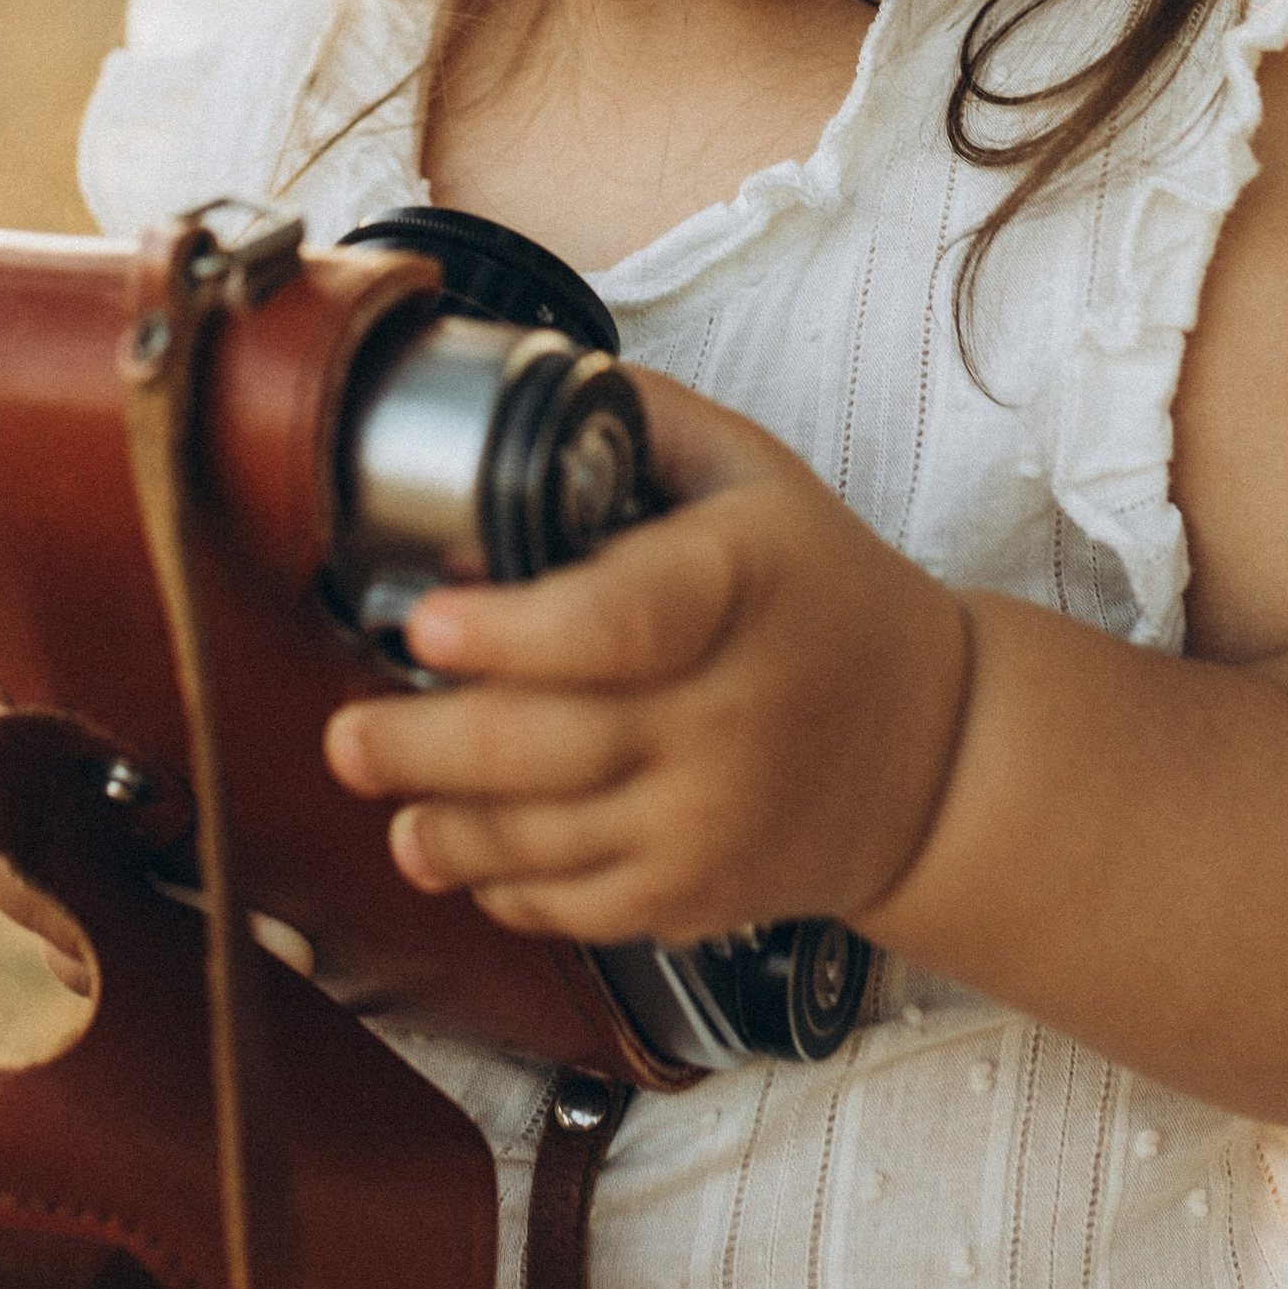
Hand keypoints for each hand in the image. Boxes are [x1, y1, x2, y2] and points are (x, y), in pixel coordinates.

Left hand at [322, 370, 971, 947]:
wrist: (938, 749)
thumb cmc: (822, 594)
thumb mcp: (755, 474)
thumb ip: (639, 424)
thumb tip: (519, 380)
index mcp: (736, 591)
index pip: (619, 622)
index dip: (513, 631)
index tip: (427, 623)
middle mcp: (724, 716)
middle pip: (548, 747)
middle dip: (423, 747)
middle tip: (350, 734)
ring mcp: (710, 821)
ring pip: (542, 840)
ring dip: (440, 822)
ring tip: (382, 785)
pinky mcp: (696, 897)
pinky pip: (574, 908)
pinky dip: (499, 886)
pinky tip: (453, 847)